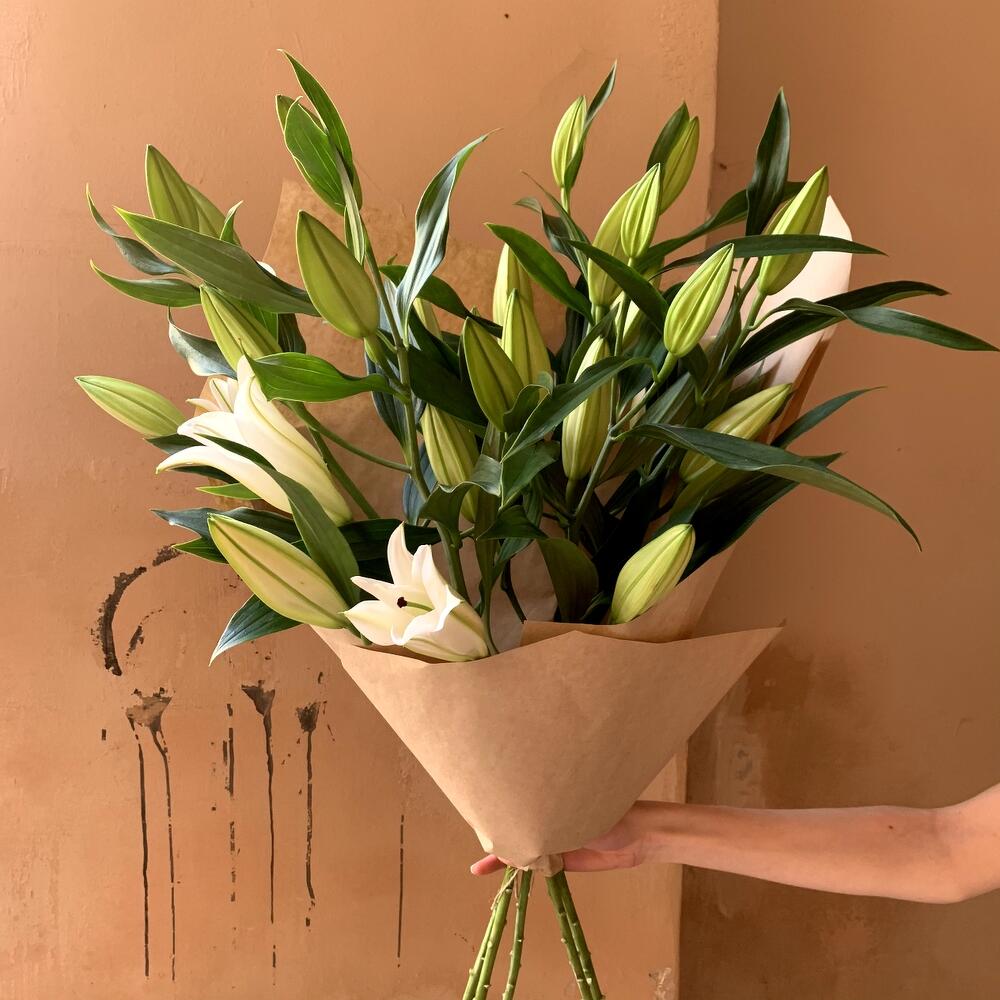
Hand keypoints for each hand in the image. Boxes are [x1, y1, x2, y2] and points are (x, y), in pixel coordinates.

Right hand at [470, 801, 658, 875]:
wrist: (640, 836)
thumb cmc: (612, 813)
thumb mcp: (576, 815)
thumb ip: (549, 825)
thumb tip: (522, 837)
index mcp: (552, 799)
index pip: (517, 806)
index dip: (497, 813)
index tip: (477, 816)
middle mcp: (550, 817)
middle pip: (517, 827)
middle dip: (496, 835)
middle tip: (474, 851)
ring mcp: (556, 838)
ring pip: (525, 847)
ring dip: (507, 857)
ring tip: (480, 869)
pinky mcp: (566, 859)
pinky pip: (540, 865)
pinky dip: (525, 869)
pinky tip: (509, 874)